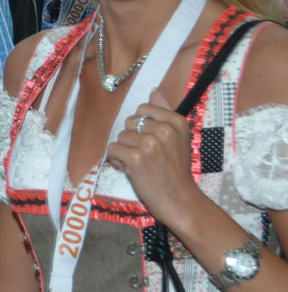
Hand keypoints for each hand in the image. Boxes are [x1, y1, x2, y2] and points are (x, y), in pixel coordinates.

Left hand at [107, 88, 200, 223]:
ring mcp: (149, 144)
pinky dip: (117, 161)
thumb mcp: (178, 138)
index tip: (152, 141)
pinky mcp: (135, 158)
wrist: (180, 200)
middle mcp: (164, 130)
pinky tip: (131, 170)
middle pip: (129, 122)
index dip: (141, 126)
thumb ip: (164, 113)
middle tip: (146, 155)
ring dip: (124, 151)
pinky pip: (112, 150)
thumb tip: (153, 91)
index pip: (143, 109)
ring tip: (140, 164)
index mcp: (176, 122)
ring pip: (120, 136)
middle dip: (132, 138)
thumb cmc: (176, 170)